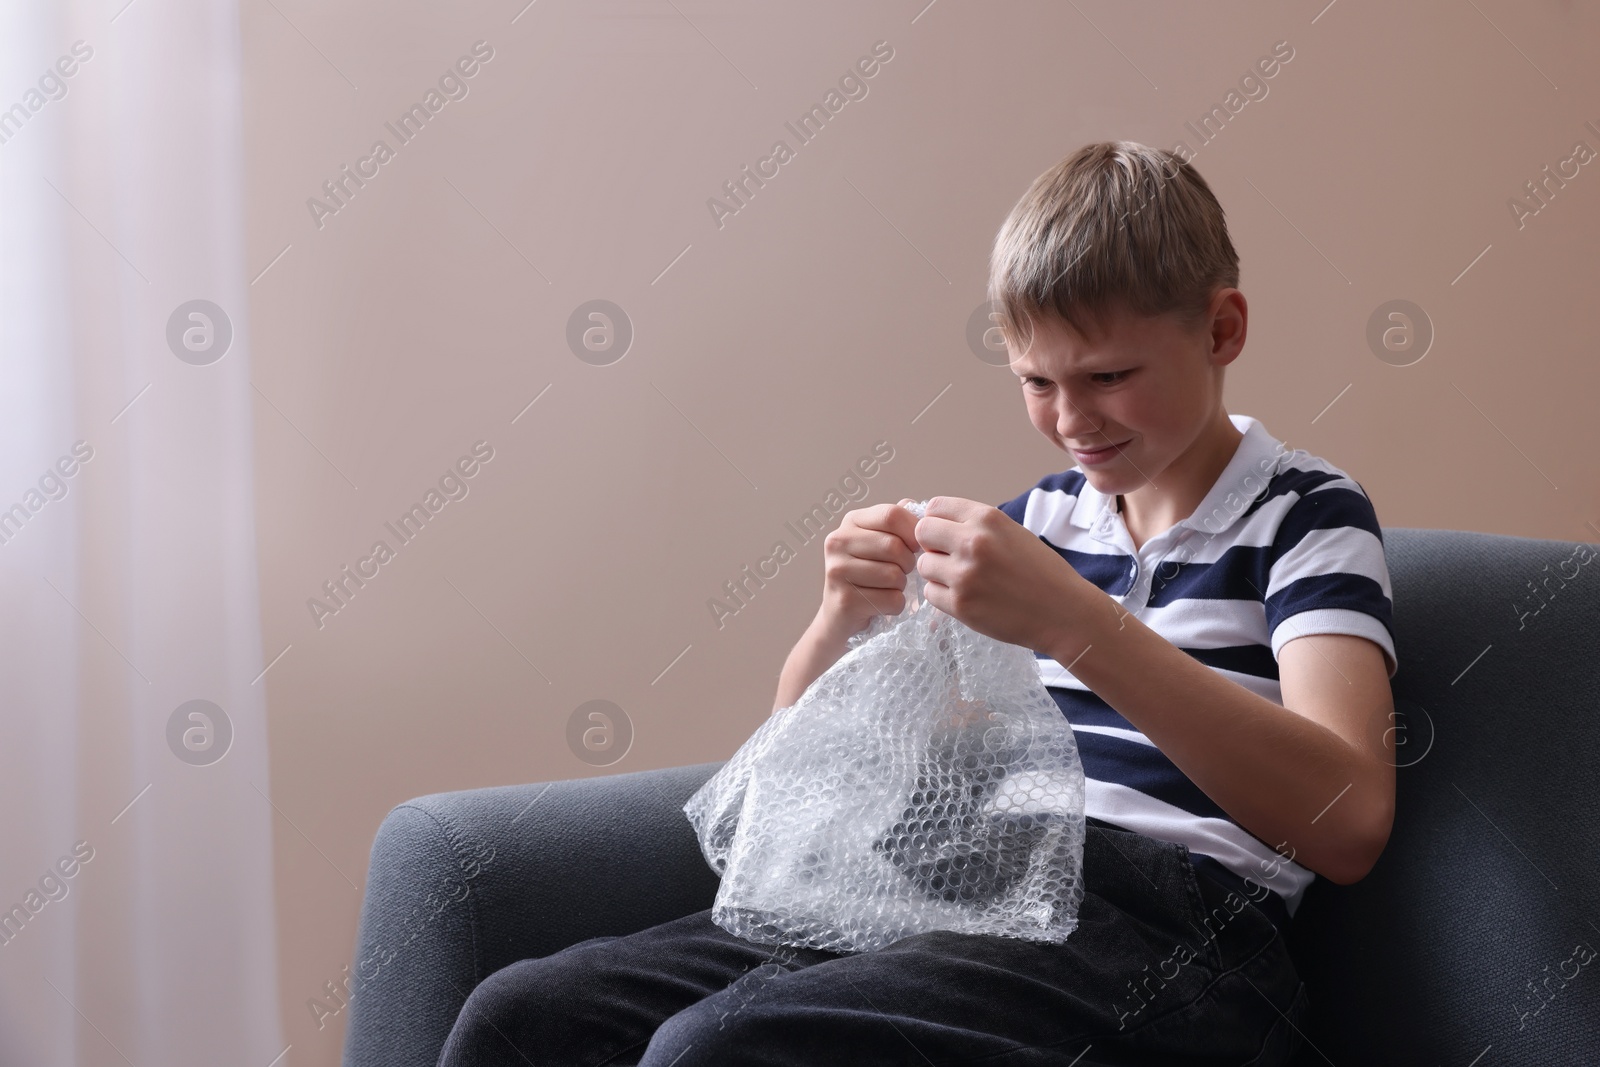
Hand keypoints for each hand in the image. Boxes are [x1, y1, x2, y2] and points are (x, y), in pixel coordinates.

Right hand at [818, 498, 921, 637]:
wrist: (840, 612)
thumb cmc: (867, 572)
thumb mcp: (878, 540)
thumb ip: (897, 522)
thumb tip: (920, 509)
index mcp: (851, 521)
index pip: (892, 515)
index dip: (913, 531)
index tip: (915, 546)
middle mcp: (838, 542)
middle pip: (894, 546)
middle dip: (908, 563)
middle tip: (902, 570)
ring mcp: (837, 571)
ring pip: (894, 575)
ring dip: (901, 585)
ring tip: (889, 586)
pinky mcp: (845, 600)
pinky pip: (891, 600)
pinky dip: (896, 605)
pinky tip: (883, 602)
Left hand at [911, 496, 1087, 651]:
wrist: (1063, 612)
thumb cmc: (1041, 572)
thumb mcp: (1012, 532)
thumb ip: (976, 526)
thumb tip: (936, 524)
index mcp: (987, 518)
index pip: (935, 507)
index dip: (938, 522)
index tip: (946, 535)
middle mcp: (973, 542)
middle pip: (922, 533)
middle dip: (932, 545)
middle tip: (950, 558)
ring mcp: (964, 574)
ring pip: (924, 565)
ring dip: (937, 573)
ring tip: (964, 581)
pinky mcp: (960, 604)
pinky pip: (930, 593)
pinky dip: (943, 596)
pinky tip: (968, 598)